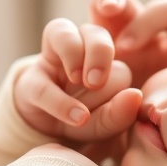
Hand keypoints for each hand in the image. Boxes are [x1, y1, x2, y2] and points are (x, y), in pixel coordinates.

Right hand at [15, 17, 142, 142]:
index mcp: (106, 57)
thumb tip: (135, 95)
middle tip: (97, 82)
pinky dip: (60, 100)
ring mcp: (52, 59)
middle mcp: (80, 48)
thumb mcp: (106, 122)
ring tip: (79, 80)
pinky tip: (76, 116)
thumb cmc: (85, 120)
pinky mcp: (31, 76)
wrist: (49, 133)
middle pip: (95, 32)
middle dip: (99, 52)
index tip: (127, 96)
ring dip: (74, 54)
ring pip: (62, 31)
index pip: (118, 60)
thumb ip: (120, 112)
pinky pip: (42, 79)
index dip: (118, 77)